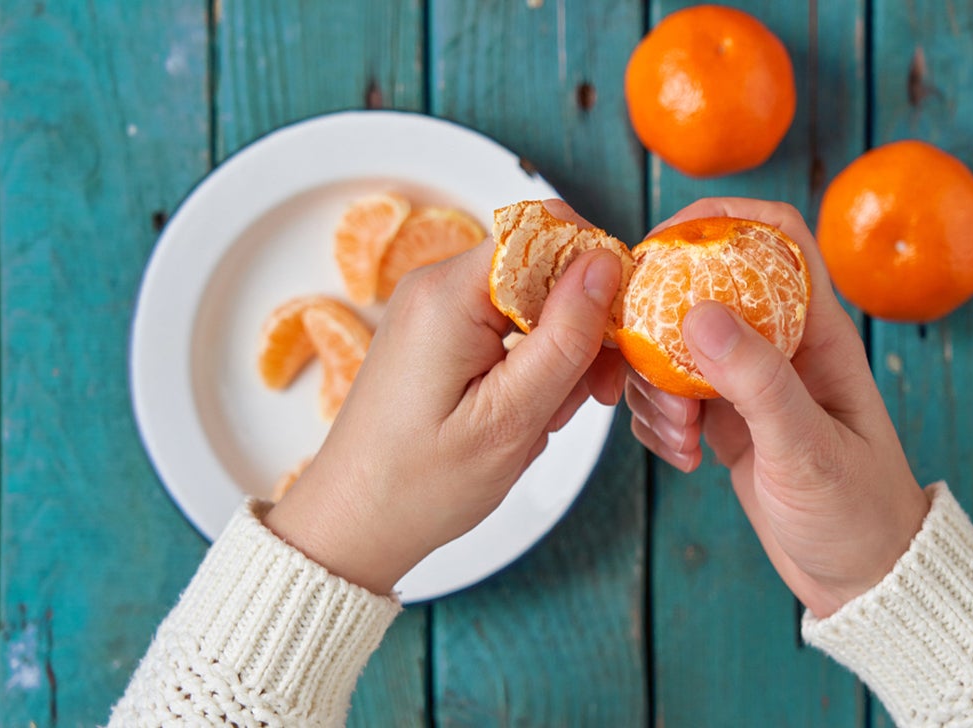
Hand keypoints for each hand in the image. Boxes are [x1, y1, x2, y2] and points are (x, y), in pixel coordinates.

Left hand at [264, 200, 625, 593]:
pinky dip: (533, 366)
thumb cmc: (421, 485)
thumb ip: (564, 336)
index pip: (543, 227)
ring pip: (533, 301)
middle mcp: (438, 285)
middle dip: (580, 325)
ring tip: (546, 418)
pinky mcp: (440, 335)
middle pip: (543, 266)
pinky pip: (508, 327)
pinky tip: (528, 414)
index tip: (619, 328)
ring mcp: (436, 309)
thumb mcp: (511, 417)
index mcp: (449, 294)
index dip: (593, 267)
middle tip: (592, 394)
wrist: (353, 524)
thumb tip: (606, 261)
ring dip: (559, 354)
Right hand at [625, 198, 929, 616]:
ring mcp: (749, 379)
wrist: (863, 580)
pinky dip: (659, 420)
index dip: (719, 218)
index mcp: (818, 330)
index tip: (662, 242)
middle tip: (644, 365)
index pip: (775, 235)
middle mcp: (781, 343)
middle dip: (660, 321)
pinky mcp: (725, 417)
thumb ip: (758, 380)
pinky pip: (670, 394)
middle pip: (704, 285)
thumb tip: (699, 312)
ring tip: (680, 437)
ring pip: (675, 345)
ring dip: (657, 386)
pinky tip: (680, 456)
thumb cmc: (859, 511)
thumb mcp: (808, 447)